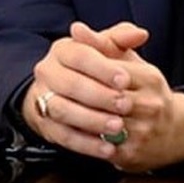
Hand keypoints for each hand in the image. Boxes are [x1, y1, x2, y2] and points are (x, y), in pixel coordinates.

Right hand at [23, 27, 133, 159]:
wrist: (66, 94)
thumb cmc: (94, 69)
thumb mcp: (107, 51)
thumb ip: (122, 39)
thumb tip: (140, 34)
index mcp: (62, 49)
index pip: (79, 55)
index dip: (102, 68)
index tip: (125, 80)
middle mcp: (48, 72)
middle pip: (70, 84)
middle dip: (99, 96)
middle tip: (125, 105)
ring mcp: (43, 99)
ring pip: (64, 111)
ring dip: (92, 120)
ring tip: (117, 127)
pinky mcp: (46, 125)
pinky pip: (64, 137)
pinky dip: (86, 144)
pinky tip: (107, 148)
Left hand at [70, 22, 183, 172]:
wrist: (174, 131)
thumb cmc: (144, 89)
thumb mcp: (129, 62)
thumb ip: (102, 43)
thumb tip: (76, 28)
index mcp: (150, 78)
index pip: (114, 71)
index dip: (88, 70)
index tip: (66, 68)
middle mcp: (151, 104)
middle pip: (108, 98)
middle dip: (81, 95)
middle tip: (55, 89)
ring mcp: (143, 131)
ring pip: (103, 123)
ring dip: (78, 117)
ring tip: (57, 107)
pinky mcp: (133, 154)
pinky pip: (103, 148)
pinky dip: (84, 139)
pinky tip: (69, 130)